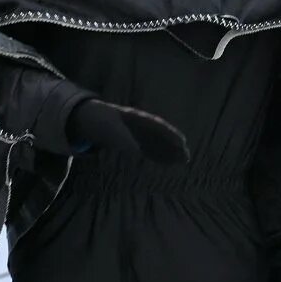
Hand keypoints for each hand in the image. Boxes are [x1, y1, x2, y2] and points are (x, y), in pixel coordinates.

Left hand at [66, 98, 190, 164]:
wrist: (93, 120)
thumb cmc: (102, 122)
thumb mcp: (109, 128)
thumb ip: (121, 138)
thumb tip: (135, 150)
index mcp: (137, 118)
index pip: (157, 125)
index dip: (170, 133)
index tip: (181, 142)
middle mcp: (142, 126)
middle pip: (162, 135)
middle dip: (175, 145)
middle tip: (187, 156)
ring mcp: (140, 134)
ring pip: (159, 144)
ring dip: (171, 152)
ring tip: (184, 161)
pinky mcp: (137, 144)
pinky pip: (152, 150)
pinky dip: (161, 157)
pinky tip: (170, 163)